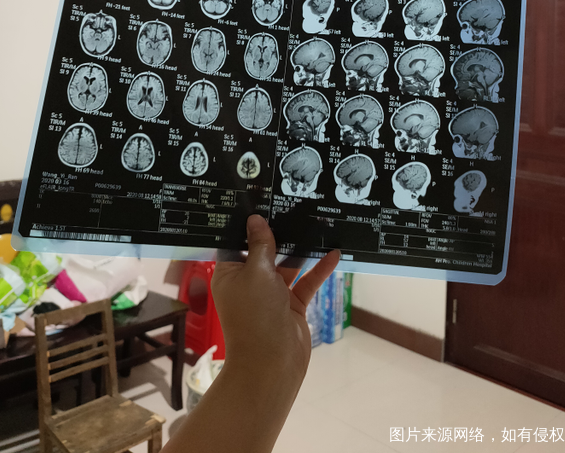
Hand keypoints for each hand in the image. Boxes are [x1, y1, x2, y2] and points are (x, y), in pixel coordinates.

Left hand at [212, 213, 339, 384]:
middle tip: (294, 204)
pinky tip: (334, 253)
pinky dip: (319, 269)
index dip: (248, 223)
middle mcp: (250, 281)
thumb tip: (256, 220)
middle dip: (280, 232)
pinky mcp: (292, 304)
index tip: (261, 199)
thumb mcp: (256, 273)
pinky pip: (306, 281)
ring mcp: (272, 293)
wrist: (272, 364)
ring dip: (302, 248)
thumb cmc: (255, 315)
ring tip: (317, 222)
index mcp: (230, 273)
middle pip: (265, 250)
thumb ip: (261, 245)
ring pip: (288, 264)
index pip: (238, 242)